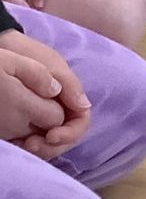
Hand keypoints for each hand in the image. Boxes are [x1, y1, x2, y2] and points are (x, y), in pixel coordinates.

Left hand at [0, 29, 90, 157]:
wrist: (3, 49)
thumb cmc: (29, 54)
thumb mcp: (51, 65)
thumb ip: (70, 84)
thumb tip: (85, 106)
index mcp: (71, 97)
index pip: (81, 122)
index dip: (71, 133)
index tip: (52, 135)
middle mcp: (60, 111)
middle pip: (66, 138)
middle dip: (53, 146)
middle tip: (31, 145)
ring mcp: (43, 118)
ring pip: (51, 144)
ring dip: (40, 149)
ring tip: (22, 145)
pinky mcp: (27, 124)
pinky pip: (34, 141)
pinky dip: (27, 147)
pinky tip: (16, 143)